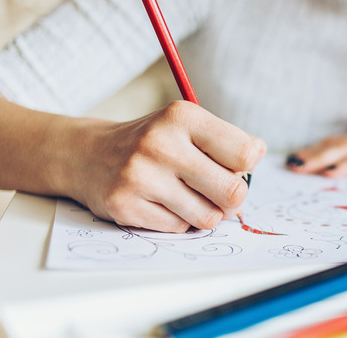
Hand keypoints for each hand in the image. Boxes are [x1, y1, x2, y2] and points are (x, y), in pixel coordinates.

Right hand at [65, 101, 265, 232]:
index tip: (232, 165)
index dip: (246, 166)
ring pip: (208, 217)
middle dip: (233, 198)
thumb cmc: (154, 142)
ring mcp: (140, 176)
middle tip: (218, 191)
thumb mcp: (188, 127)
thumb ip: (228, 144)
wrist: (89, 154)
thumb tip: (257, 162)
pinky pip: (179, 229)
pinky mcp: (125, 206)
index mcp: (183, 117)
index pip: (247, 153)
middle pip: (233, 192)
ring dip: (206, 213)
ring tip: (188, 197)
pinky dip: (178, 222)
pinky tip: (162, 203)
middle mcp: (161, 143)